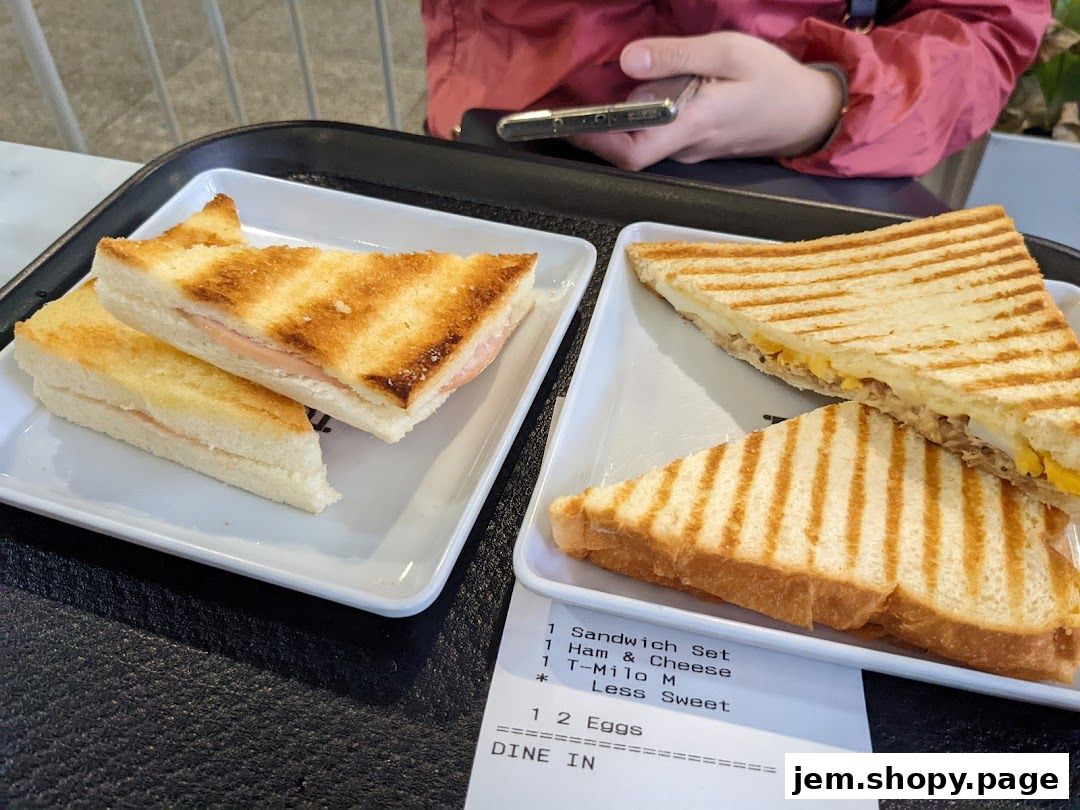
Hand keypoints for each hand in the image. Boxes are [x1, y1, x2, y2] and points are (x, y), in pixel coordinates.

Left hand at [571, 32, 843, 170]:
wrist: (809, 111)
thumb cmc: (774, 80)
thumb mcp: (729, 52)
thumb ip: (678, 56)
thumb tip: (630, 61)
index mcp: (691, 126)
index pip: (632, 151)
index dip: (594, 140)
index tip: (566, 121)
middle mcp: (684, 146)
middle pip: (628, 145)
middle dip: (599, 121)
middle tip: (572, 91)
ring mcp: (687, 148)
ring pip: (642, 137)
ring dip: (620, 115)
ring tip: (596, 85)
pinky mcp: (692, 141)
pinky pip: (657, 131)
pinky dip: (641, 113)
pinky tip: (638, 86)